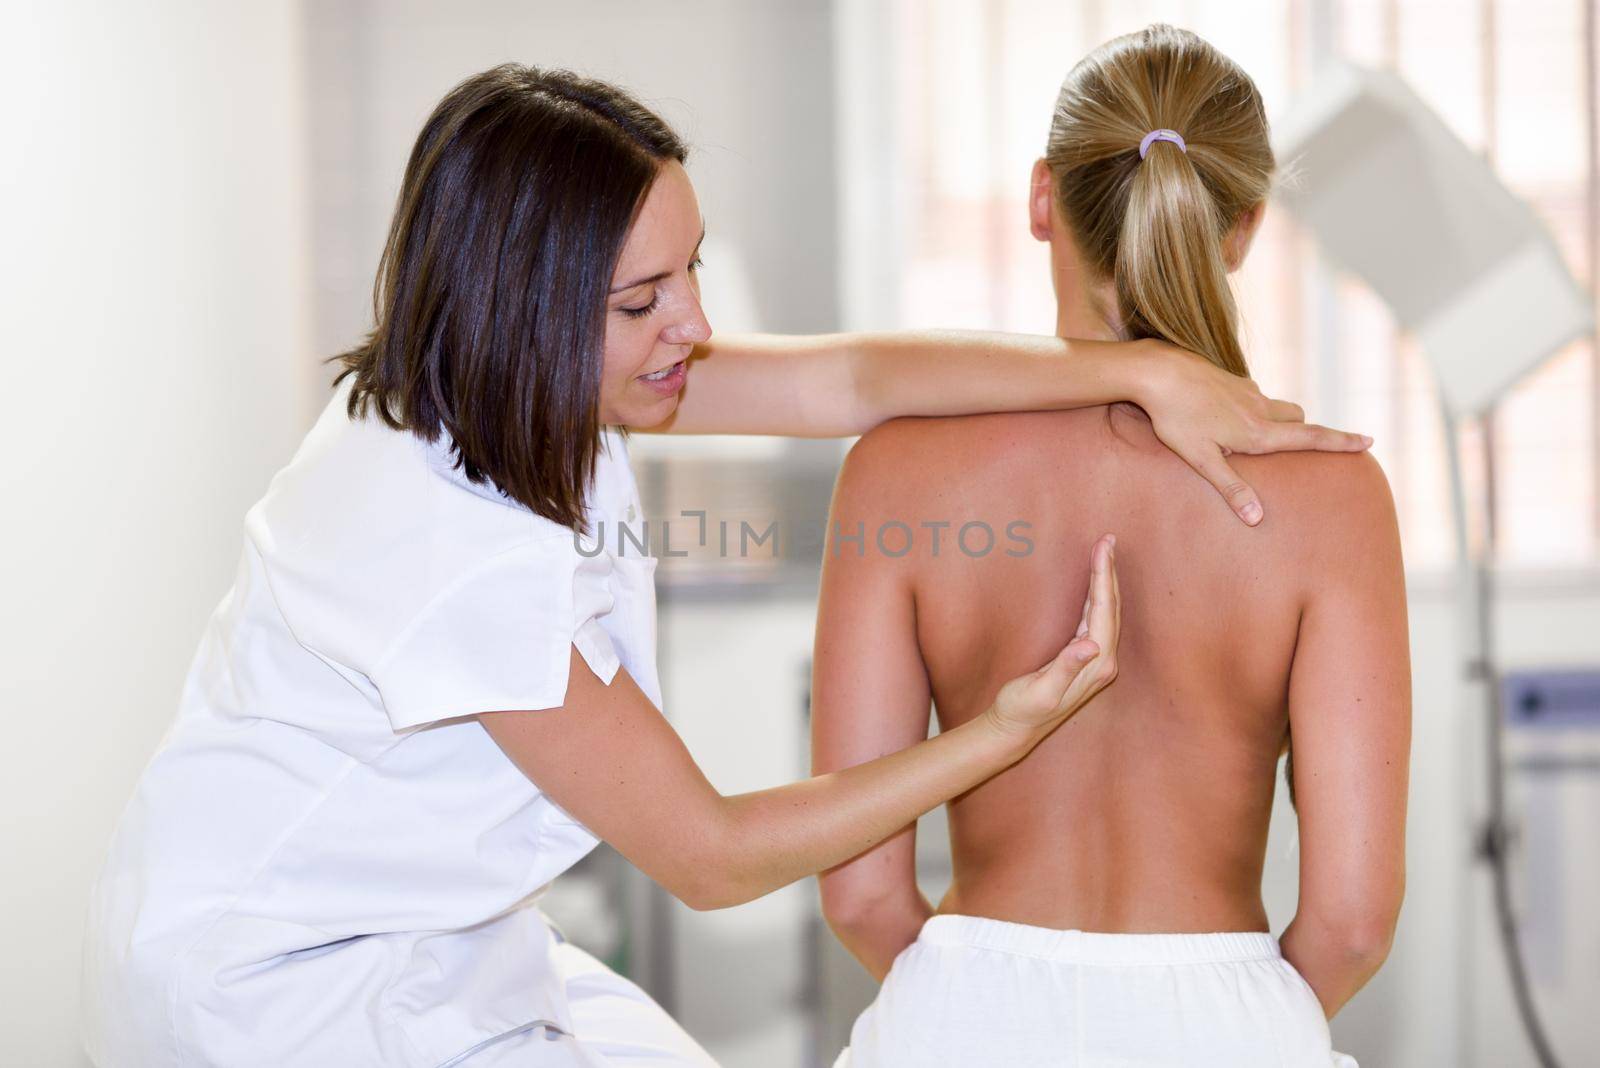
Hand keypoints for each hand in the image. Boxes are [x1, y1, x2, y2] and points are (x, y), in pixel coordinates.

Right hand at [987, 533, 1120, 741]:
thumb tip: (1090, 645)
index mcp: (1096, 663)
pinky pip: (1097, 620)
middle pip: (1111, 607)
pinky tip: (1095, 586)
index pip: (1103, 610)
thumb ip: (1066, 667)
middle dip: (1109, 572)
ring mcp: (1096, 660)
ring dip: (1106, 582)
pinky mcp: (1085, 659)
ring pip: (1107, 612)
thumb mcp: (1042, 690)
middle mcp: (1103, 661)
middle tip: (1108, 539)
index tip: (1101, 547)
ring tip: (1104, 553)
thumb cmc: (1023, 710)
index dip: (1102, 577)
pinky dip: (1098, 597)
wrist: (1016, 730)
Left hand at [1135, 340, 1371, 525]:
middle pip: (1298, 419)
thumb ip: (1230, 487)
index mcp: (1257, 432)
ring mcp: (1246, 390)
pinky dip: (1252, 407)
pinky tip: (1225, 415)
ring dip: (1277, 419)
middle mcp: (1259, 409)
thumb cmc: (1176, 418)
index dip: (1341, 441)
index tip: (1369, 440)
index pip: (1310, 438)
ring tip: (1254, 438)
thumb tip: (1257, 518)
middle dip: (1305, 433)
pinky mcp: (1230, 378)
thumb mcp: (1201, 459)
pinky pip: (1252, 395)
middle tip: (1305, 448)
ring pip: (1276, 405)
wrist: (1158, 370)